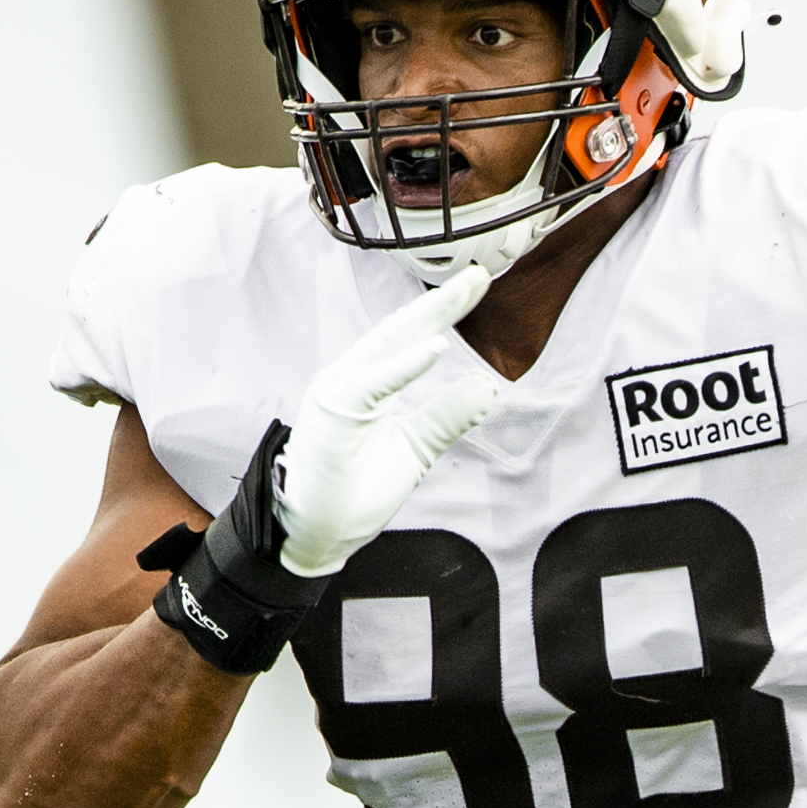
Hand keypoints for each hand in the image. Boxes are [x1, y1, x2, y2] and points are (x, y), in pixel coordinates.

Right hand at [272, 271, 505, 579]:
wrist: (317, 535)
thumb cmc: (356, 492)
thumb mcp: (416, 449)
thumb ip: (446, 417)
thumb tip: (489, 386)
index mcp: (370, 384)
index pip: (413, 337)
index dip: (446, 310)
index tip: (480, 283)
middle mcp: (353, 378)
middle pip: (404, 329)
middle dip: (444, 301)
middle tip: (481, 272)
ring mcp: (340, 390)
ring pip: (389, 343)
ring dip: (429, 315)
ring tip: (465, 291)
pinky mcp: (334, 410)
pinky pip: (374, 382)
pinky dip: (405, 365)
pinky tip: (437, 347)